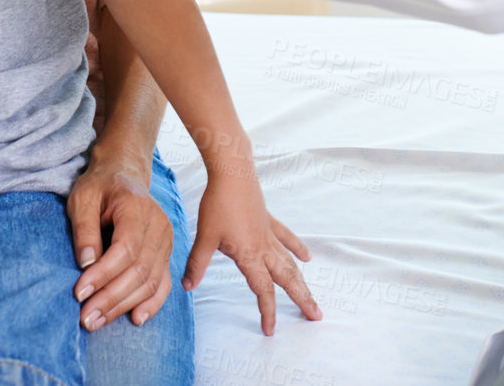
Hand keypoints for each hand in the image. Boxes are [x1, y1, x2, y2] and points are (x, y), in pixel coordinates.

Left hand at [68, 164, 174, 330]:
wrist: (123, 176)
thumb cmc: (100, 188)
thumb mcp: (82, 199)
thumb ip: (84, 229)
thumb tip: (87, 263)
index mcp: (137, 207)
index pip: (125, 249)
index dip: (103, 275)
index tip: (79, 293)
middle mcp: (158, 225)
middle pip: (139, 270)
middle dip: (111, 298)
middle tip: (86, 319)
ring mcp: (166, 240)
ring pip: (151, 281)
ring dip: (124, 306)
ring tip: (97, 322)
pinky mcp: (166, 253)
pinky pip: (163, 283)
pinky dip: (152, 303)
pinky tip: (136, 318)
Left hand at [183, 171, 320, 335]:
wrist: (232, 173)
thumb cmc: (218, 204)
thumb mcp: (204, 237)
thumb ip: (197, 264)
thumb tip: (187, 286)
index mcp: (250, 255)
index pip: (263, 290)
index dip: (267, 311)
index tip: (270, 330)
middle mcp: (265, 248)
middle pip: (287, 279)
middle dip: (302, 299)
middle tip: (316, 316)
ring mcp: (269, 234)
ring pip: (290, 263)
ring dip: (302, 281)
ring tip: (312, 296)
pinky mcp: (269, 221)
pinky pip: (287, 239)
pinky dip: (297, 249)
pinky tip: (307, 258)